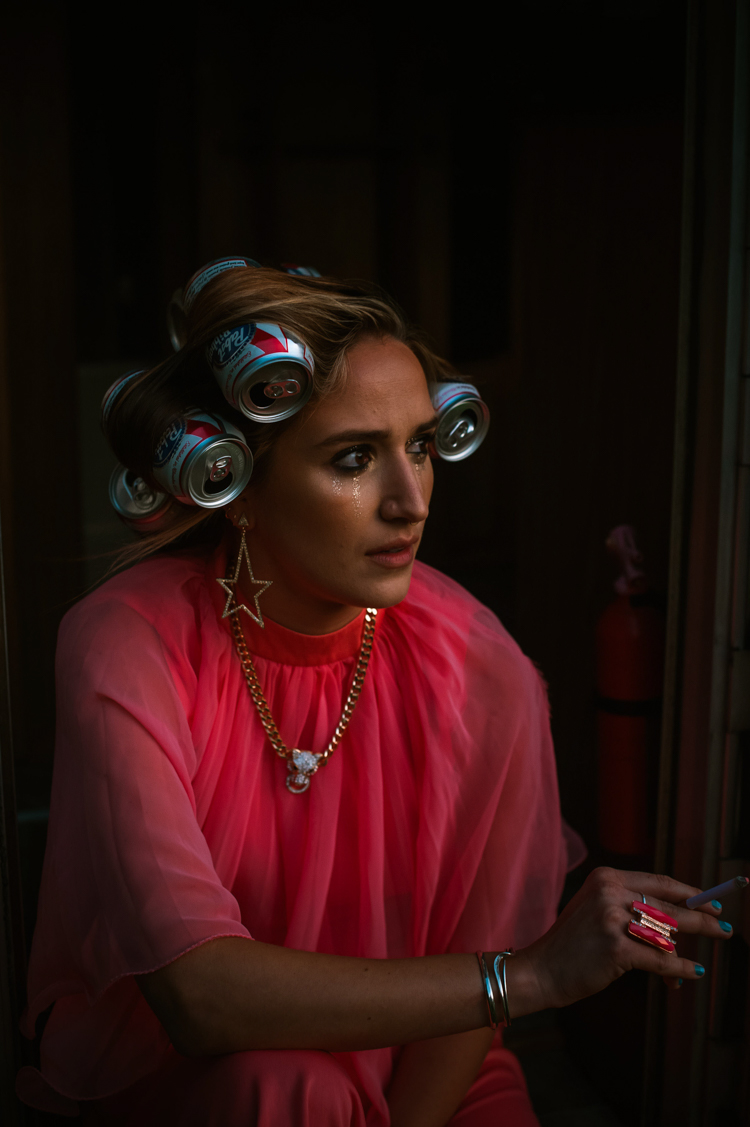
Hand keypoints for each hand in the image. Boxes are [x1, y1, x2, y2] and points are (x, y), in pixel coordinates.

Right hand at [516, 867, 729, 1010]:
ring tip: (692, 966)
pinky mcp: (616, 948)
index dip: (689, 893)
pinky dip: (680, 970)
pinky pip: (660, 960)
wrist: (541, 969)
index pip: (659, 881)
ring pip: (666, 935)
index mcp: (606, 877)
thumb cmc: (574, 944)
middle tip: (724, 929)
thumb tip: (679, 923)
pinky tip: (693, 974)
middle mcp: (609, 892)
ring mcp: (612, 919)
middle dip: (701, 920)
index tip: (711, 902)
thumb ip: (631, 909)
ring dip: (681, 954)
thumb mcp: (597, 912)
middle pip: (668, 907)